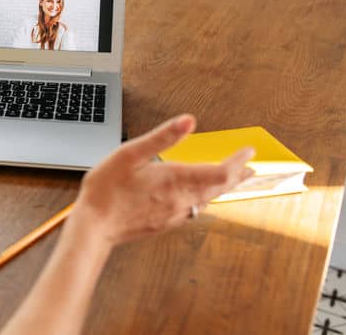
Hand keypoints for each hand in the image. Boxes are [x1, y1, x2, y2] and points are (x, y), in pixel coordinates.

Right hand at [74, 115, 254, 245]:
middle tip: (251, 166)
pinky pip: (195, 210)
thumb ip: (162, 137)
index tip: (248, 151)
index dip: (238, 160)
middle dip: (238, 174)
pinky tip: (201, 198)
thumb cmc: (107, 189)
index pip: (221, 171)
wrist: (94, 225)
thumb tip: (189, 121)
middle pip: (220, 187)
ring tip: (233, 180)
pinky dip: (206, 199)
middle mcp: (181, 199)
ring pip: (210, 200)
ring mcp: (175, 214)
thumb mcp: (129, 154)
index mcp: (175, 179)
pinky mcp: (166, 223)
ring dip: (224, 188)